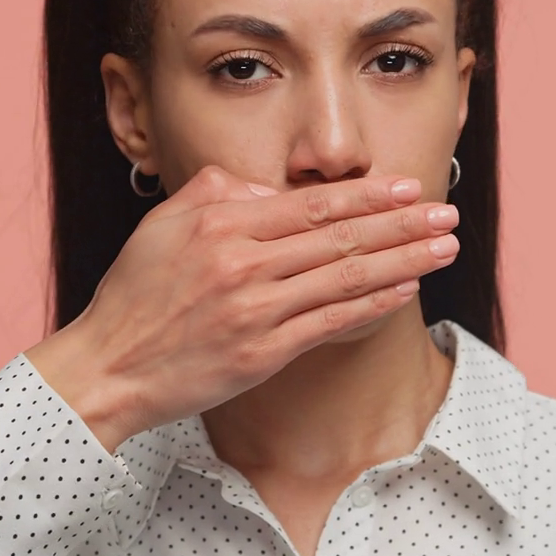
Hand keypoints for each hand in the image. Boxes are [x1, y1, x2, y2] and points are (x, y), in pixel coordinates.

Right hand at [24, 165, 460, 450]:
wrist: (108, 368)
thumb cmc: (134, 296)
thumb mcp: (162, 224)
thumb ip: (215, 193)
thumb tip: (270, 190)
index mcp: (221, 224)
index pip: (311, 203)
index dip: (367, 194)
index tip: (407, 187)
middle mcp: (243, 263)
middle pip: (340, 236)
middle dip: (402, 222)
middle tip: (447, 212)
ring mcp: (255, 310)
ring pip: (345, 277)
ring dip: (403, 259)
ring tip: (444, 247)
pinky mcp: (262, 353)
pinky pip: (331, 323)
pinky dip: (373, 304)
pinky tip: (405, 289)